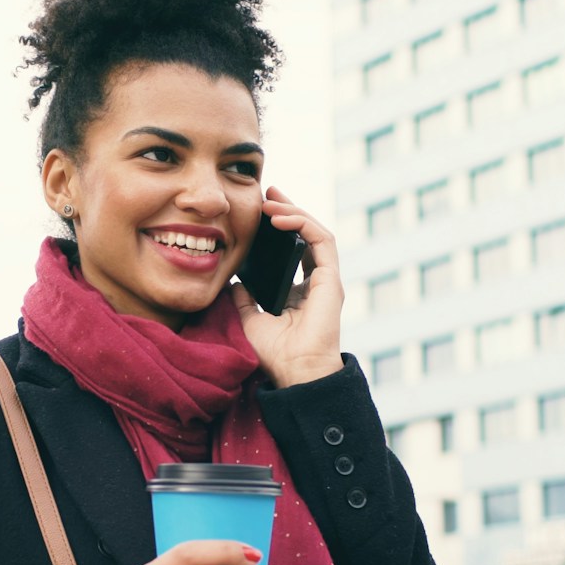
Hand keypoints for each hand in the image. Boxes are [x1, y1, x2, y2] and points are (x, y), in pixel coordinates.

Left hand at [229, 186, 343, 386]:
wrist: (295, 372)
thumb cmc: (276, 354)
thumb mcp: (250, 319)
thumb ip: (244, 299)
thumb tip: (234, 281)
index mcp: (301, 290)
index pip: (295, 248)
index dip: (281, 227)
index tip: (260, 210)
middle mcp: (317, 282)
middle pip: (307, 235)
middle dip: (288, 209)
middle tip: (267, 191)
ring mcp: (327, 280)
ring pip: (316, 232)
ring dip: (294, 211)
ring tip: (271, 200)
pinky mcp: (331, 280)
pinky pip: (322, 240)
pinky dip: (303, 224)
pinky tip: (281, 217)